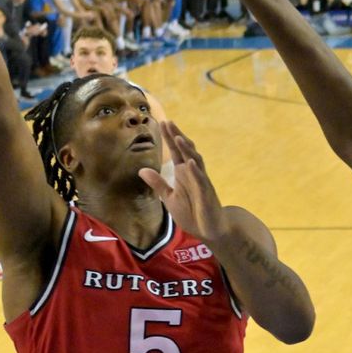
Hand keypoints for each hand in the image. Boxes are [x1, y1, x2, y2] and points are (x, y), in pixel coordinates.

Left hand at [139, 121, 227, 242]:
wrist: (210, 229)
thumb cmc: (192, 213)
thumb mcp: (169, 198)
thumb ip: (158, 184)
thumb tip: (142, 170)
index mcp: (183, 173)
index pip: (176, 151)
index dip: (169, 138)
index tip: (162, 123)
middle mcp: (193, 173)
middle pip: (186, 150)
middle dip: (177, 136)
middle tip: (168, 122)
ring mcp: (201, 182)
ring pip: (195, 160)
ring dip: (187, 149)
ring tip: (178, 138)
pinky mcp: (206, 193)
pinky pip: (201, 179)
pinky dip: (196, 170)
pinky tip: (190, 162)